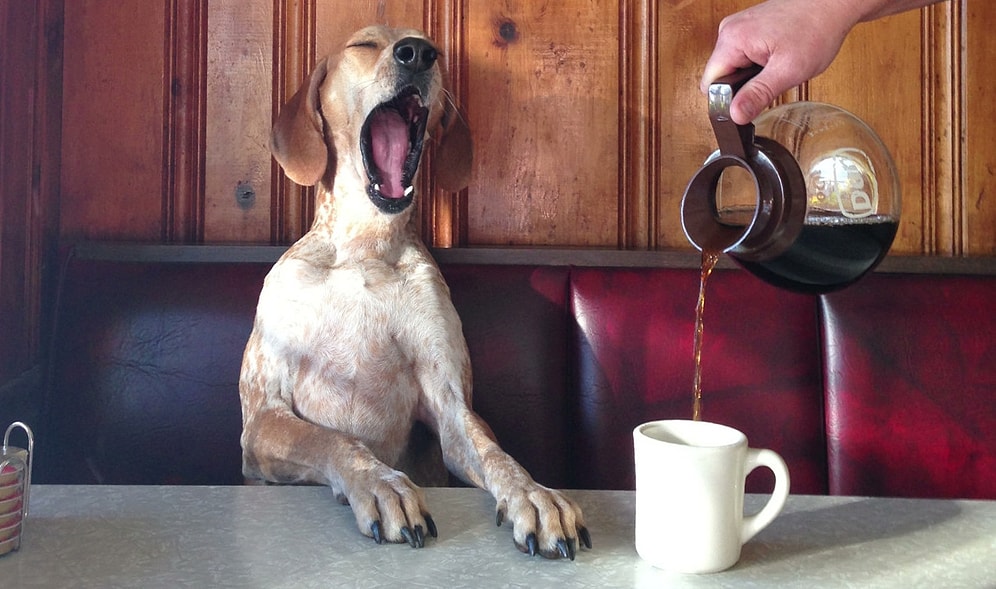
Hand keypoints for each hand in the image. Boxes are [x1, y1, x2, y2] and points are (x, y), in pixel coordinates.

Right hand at [700, 0, 858, 123]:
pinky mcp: (748, 28)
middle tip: (772, 80)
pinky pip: (742, 56)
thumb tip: (735, 115)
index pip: (710, 84)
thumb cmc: (816, 29)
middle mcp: (729, 30)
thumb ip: (757, 94)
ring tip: (777, 66)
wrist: (834, 4)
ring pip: (732, 68)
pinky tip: (776, 58)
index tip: (751, 100)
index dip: (728, 100)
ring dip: (751, 76)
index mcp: (732, 39)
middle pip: (720, 77)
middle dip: (744, 87)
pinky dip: (757, 64)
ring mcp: (738, 27)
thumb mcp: (787, 71)